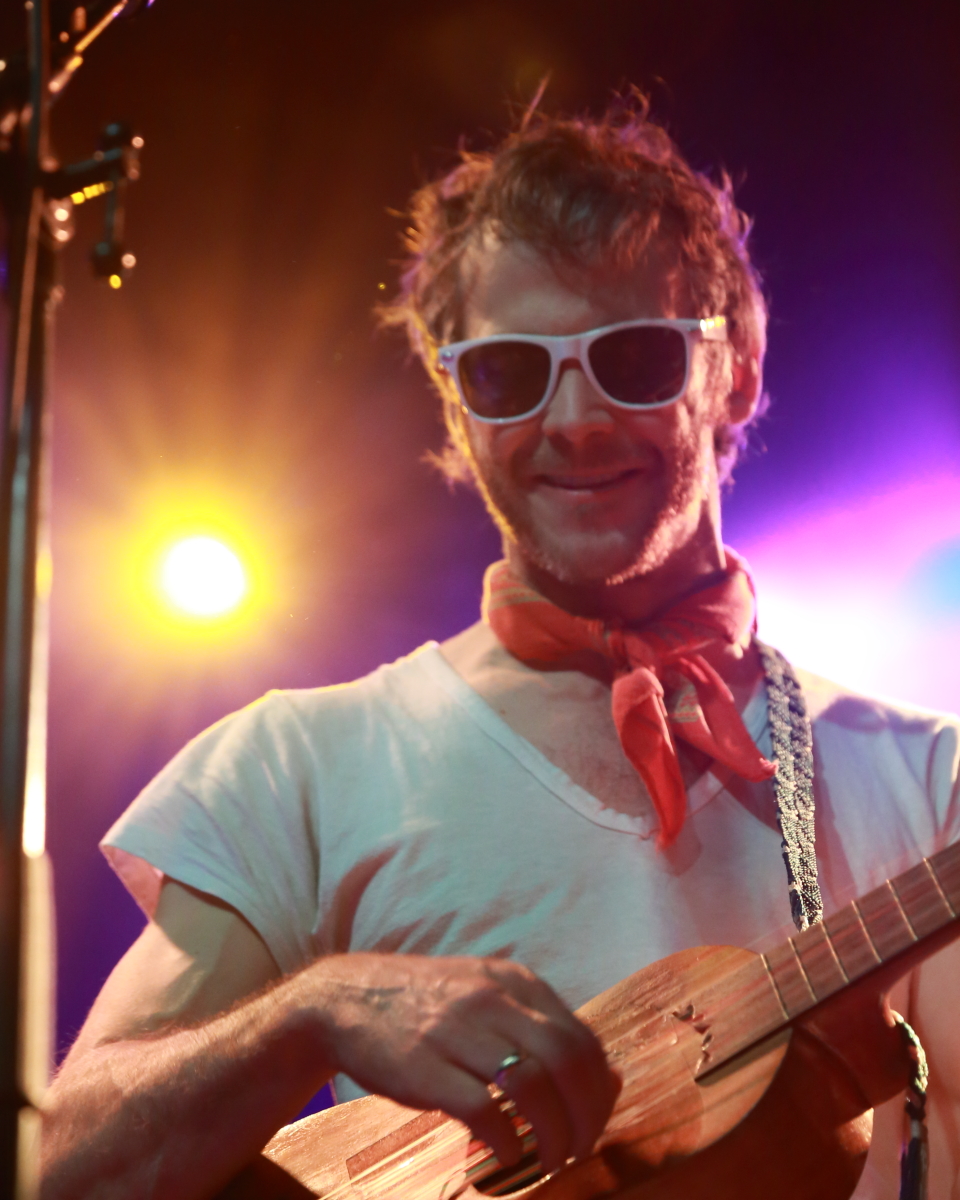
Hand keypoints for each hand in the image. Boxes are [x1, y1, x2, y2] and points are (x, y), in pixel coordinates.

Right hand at [305, 953, 620, 1172]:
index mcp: (515, 981)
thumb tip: (611, 1078)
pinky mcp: (424, 1066)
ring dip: (553, 1135)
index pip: (583, 1038)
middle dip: (588, 1116)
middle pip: (568, 1060)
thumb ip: (544, 1029)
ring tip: (549, 1160)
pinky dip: (506, 1141)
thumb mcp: (490, 997)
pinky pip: (483, 1110)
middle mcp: (492, 998)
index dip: (600, 1090)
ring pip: (532, 1086)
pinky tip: (506, 1155)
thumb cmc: (428, 1005)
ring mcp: (457, 1030)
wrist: (346, 998)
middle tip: (581, 1148)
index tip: (595, 1122)